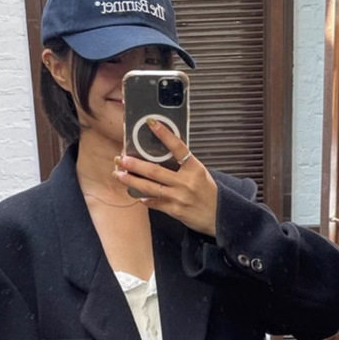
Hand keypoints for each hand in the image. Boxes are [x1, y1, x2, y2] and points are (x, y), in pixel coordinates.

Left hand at [114, 119, 218, 236]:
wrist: (219, 216)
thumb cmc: (208, 193)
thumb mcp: (200, 174)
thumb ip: (183, 166)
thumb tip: (161, 156)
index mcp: (194, 168)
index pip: (177, 147)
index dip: (164, 134)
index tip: (150, 123)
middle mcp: (186, 182)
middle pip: (155, 171)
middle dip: (135, 165)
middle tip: (121, 159)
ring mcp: (179, 197)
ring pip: (150, 187)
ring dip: (132, 181)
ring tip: (119, 175)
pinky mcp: (175, 210)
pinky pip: (155, 203)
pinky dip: (145, 199)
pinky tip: (136, 196)